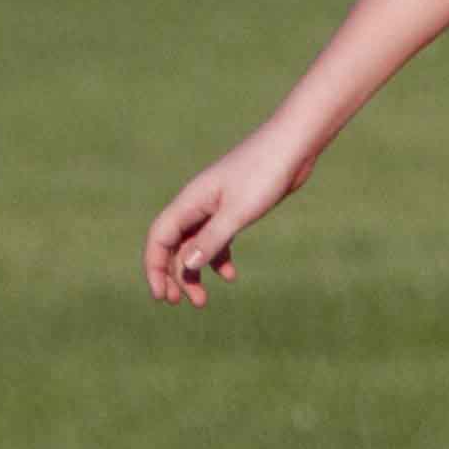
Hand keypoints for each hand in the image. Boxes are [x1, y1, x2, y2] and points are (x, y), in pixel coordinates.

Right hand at [144, 125, 307, 304]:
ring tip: (203, 300)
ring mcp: (215, 206)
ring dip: (196, 271)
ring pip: (195, 244)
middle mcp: (196, 204)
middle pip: (174, 245)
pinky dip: (218, 258)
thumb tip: (187, 265)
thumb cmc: (264, 173)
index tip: (161, 295)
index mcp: (189, 202)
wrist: (293, 146)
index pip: (159, 238)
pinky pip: (217, 238)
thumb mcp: (238, 212)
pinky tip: (230, 276)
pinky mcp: (235, 207)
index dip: (155, 267)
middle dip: (174, 275)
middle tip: (182, 303)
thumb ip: (213, 238)